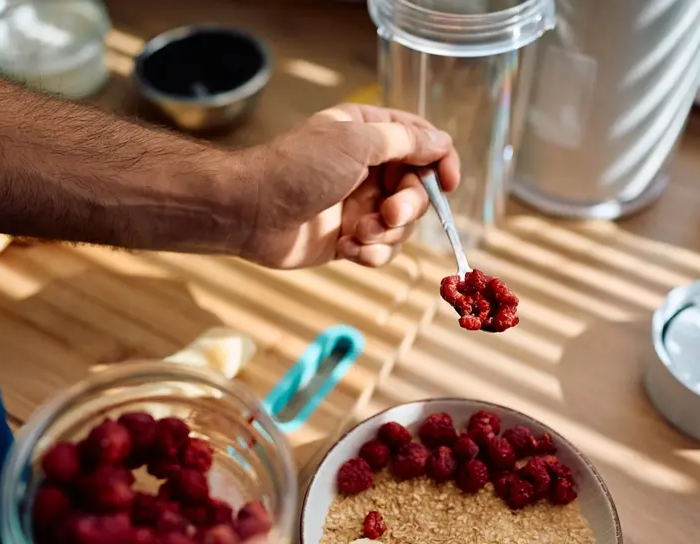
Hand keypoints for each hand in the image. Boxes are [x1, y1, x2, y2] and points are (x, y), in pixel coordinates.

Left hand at [234, 104, 460, 268]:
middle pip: (418, 189)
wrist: (251, 212)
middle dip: (408, 207)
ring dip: (386, 235)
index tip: (449, 184)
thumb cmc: (298, 168)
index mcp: (369, 133)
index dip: (441, 161)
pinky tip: (346, 248)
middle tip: (389, 215)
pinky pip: (381, 250)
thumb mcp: (355, 143)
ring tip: (357, 234)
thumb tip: (441, 143)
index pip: (422, 142)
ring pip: (402, 226)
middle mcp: (368, 167)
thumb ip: (404, 142)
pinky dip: (370, 253)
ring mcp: (359, 205)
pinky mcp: (350, 238)